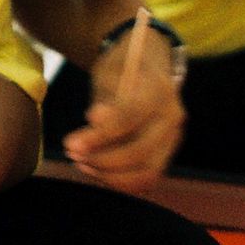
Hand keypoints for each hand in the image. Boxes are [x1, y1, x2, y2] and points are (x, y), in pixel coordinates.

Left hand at [58, 34, 182, 191]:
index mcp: (159, 89)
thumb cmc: (124, 67)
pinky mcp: (167, 151)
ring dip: (111, 175)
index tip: (70, 143)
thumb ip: (104, 97)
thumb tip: (95, 118)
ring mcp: (173, 136)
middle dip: (102, 159)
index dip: (98, 135)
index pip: (129, 118)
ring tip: (82, 164)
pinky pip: (148, 176)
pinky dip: (122, 181)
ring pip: (147, 171)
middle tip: (73, 154)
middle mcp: (172, 116)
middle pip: (140, 151)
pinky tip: (98, 171)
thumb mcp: (109, 72)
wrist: (150, 63)